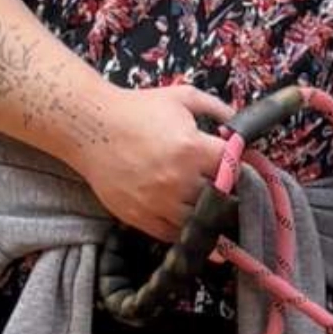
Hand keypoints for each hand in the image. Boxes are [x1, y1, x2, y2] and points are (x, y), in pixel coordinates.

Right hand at [78, 83, 234, 241]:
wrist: (92, 127)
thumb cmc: (137, 110)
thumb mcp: (180, 98)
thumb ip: (215, 108)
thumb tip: (239, 127)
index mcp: (192, 149)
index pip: (233, 169)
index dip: (240, 170)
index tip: (240, 171)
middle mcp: (179, 180)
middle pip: (221, 201)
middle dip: (228, 196)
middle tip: (228, 193)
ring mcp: (161, 204)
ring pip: (201, 223)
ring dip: (209, 218)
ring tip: (211, 211)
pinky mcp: (145, 219)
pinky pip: (176, 236)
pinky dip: (186, 231)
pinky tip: (191, 223)